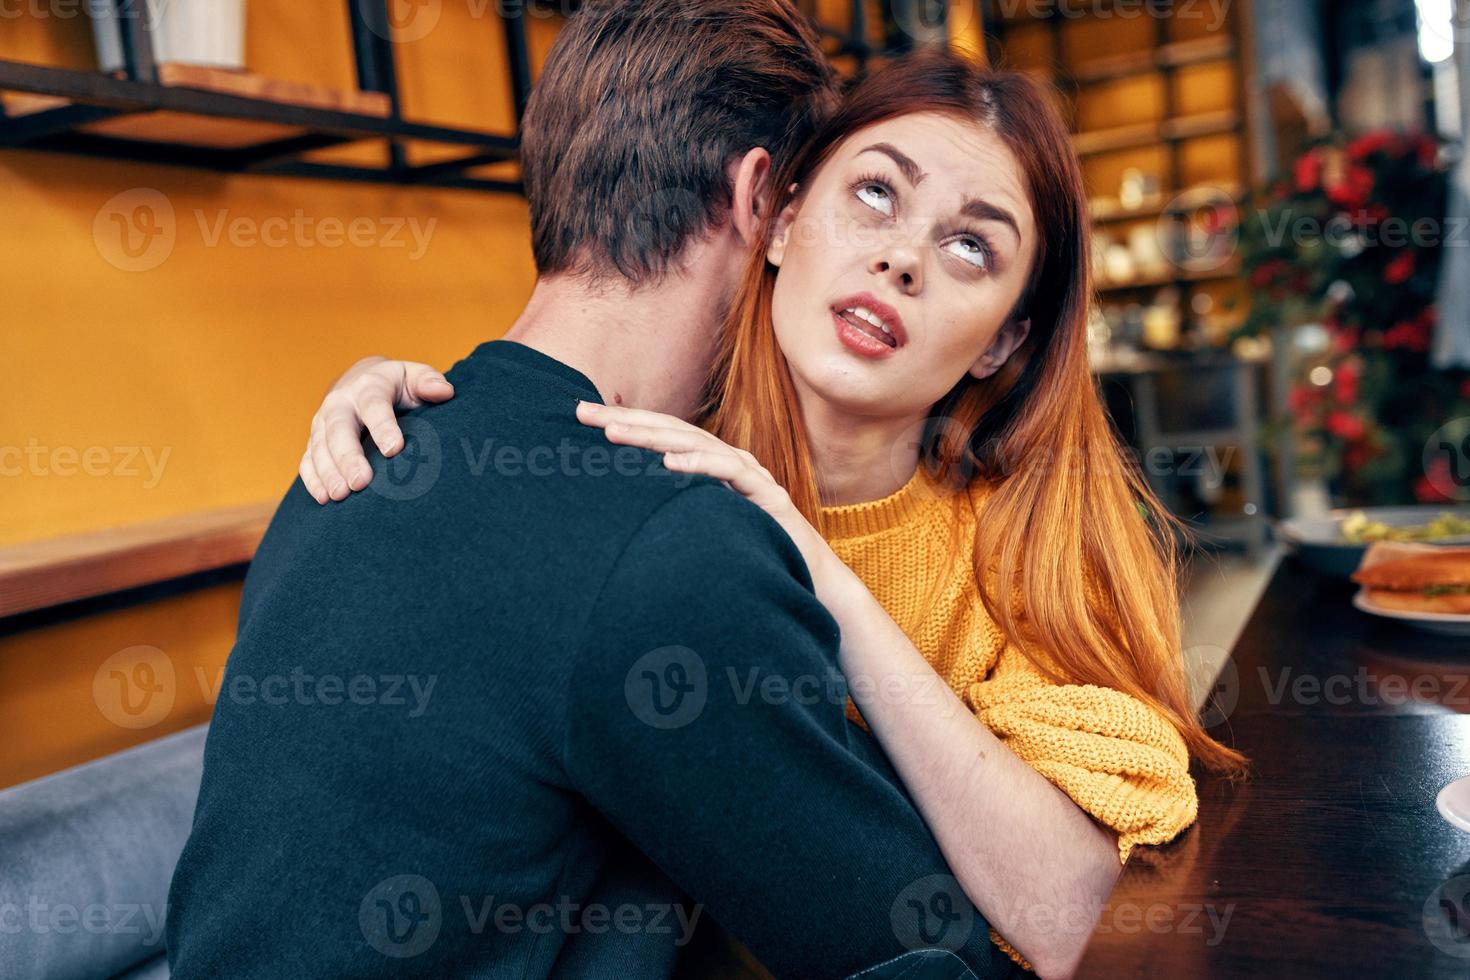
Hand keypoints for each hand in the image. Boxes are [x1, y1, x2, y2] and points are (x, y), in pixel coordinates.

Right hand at [299, 357, 454, 503]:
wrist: (360, 381)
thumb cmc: (397, 385)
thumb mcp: (414, 376)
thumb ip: (428, 382)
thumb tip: (445, 391)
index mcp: (368, 386)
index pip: (374, 405)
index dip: (383, 426)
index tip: (394, 449)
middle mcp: (340, 403)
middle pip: (339, 429)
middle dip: (348, 457)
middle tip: (360, 483)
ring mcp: (322, 423)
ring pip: (319, 447)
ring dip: (328, 473)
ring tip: (340, 495)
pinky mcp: (314, 442)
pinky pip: (307, 460)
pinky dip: (313, 480)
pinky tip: (324, 498)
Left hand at [576, 401, 846, 593]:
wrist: (811, 579)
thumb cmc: (754, 553)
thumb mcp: (703, 527)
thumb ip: (673, 511)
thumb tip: (623, 513)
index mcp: (711, 465)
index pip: (660, 435)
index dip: (623, 422)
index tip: (579, 416)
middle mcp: (729, 461)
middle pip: (671, 430)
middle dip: (625, 420)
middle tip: (582, 413)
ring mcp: (750, 475)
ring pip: (696, 444)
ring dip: (652, 436)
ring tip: (613, 432)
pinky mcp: (768, 496)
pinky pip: (731, 474)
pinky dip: (700, 465)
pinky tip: (669, 463)